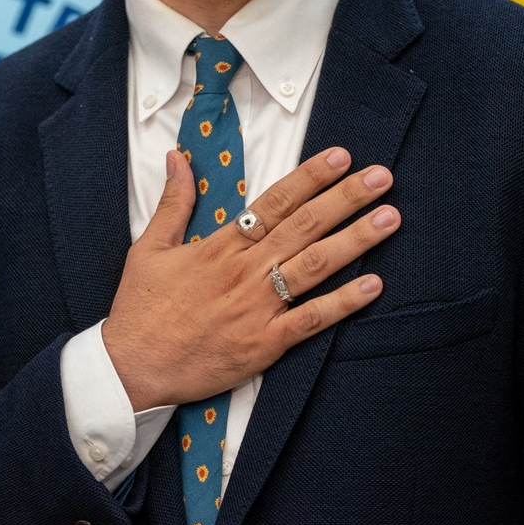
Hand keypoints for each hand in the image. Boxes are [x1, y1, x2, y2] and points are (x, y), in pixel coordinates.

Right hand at [103, 147, 397, 410]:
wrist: (133, 368)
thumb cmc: (140, 309)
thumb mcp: (148, 247)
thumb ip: (173, 202)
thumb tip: (178, 157)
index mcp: (219, 246)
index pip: (274, 202)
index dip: (310, 177)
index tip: (341, 157)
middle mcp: (245, 272)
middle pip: (305, 226)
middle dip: (346, 199)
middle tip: (381, 177)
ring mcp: (258, 308)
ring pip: (316, 266)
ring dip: (356, 240)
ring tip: (390, 219)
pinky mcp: (265, 344)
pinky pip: (312, 319)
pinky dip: (344, 303)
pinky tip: (374, 285)